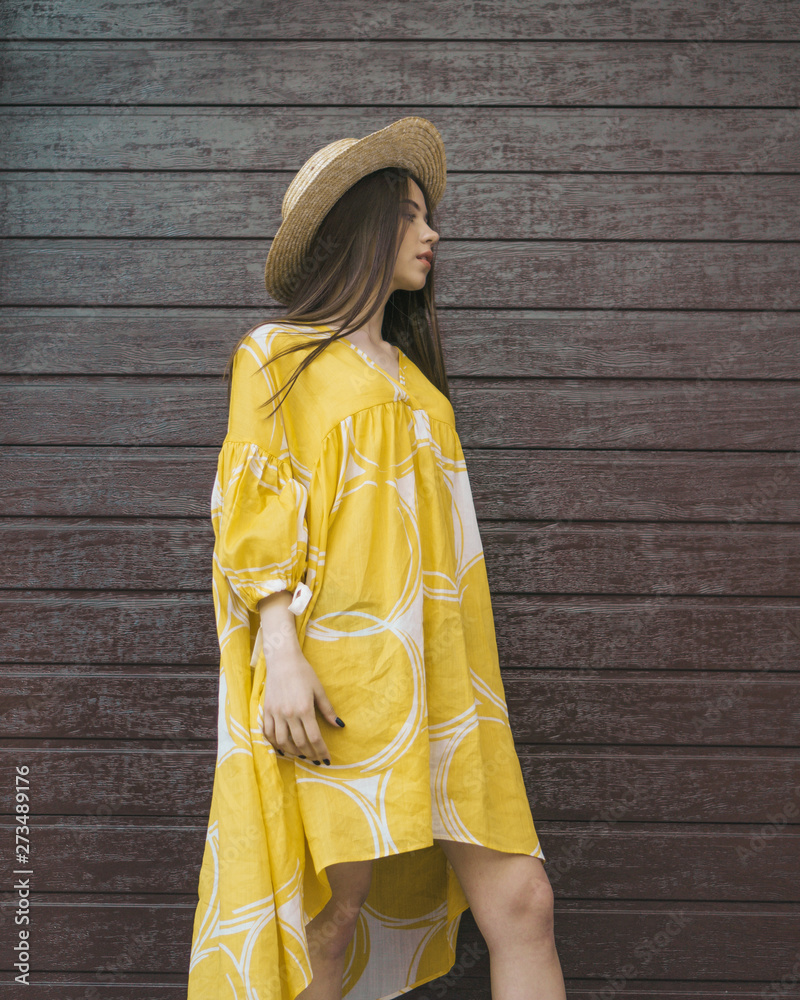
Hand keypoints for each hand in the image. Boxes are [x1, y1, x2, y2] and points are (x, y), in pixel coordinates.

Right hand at [261, 646, 341, 764]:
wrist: (282, 660)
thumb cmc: (304, 673)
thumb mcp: (319, 690)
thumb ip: (327, 709)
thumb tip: (339, 725)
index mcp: (305, 709)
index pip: (315, 737)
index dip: (321, 751)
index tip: (326, 759)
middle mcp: (289, 714)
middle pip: (300, 742)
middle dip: (309, 754)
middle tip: (316, 759)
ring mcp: (276, 713)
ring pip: (282, 741)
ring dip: (293, 751)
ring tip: (301, 754)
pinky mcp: (267, 710)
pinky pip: (268, 733)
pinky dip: (275, 743)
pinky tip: (282, 746)